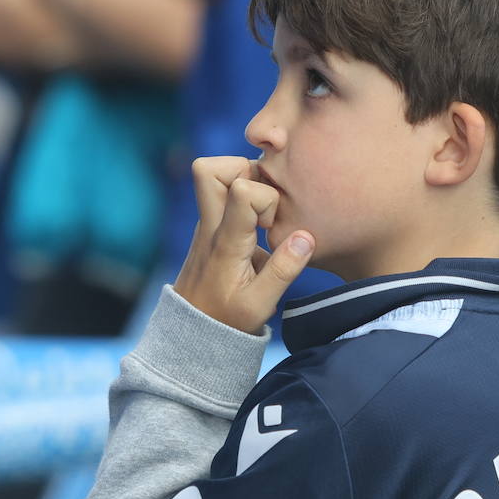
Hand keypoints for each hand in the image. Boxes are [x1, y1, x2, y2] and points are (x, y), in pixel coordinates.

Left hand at [174, 157, 314, 334]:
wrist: (193, 330)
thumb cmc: (227, 319)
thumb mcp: (259, 304)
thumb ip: (284, 270)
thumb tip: (305, 236)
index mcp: (225, 241)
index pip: (241, 190)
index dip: (265, 198)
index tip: (270, 226)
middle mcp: (210, 225)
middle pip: (208, 169)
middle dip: (244, 170)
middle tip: (264, 199)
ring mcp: (207, 223)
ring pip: (216, 176)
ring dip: (247, 182)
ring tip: (265, 214)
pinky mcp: (212, 226)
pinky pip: (225, 193)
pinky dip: (246, 196)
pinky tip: (261, 225)